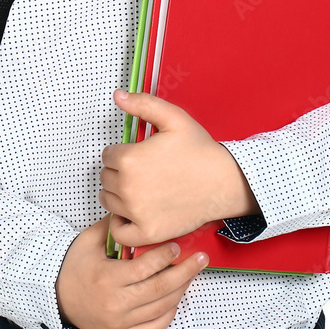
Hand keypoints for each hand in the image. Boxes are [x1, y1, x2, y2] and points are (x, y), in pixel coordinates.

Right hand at [55, 215, 208, 328]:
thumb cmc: (73, 266)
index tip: (177, 245)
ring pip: (161, 308)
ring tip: (192, 273)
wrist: (56, 297)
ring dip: (181, 290)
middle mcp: (115, 304)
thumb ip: (113, 226)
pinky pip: (153, 327)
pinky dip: (169, 313)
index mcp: (107, 279)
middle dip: (185, 272)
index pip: (145, 268)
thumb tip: (135, 211)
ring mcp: (119, 323)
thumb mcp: (88, 241)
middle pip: (159, 290)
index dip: (165, 256)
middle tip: (200, 258)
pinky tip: (176, 298)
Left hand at [100, 89, 259, 247]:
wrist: (224, 182)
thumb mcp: (173, 118)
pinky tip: (132, 214)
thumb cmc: (200, 151)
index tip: (139, 154)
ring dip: (118, 194)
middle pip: (105, 177)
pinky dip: (120, 224)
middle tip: (143, 170)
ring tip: (141, 188)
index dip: (122, 151)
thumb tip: (118, 96)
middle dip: (119, 171)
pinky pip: (118, 232)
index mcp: (129, 159)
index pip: (107, 155)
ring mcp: (136, 212)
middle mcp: (127, 187)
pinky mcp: (147, 232)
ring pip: (109, 201)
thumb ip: (142, 104)